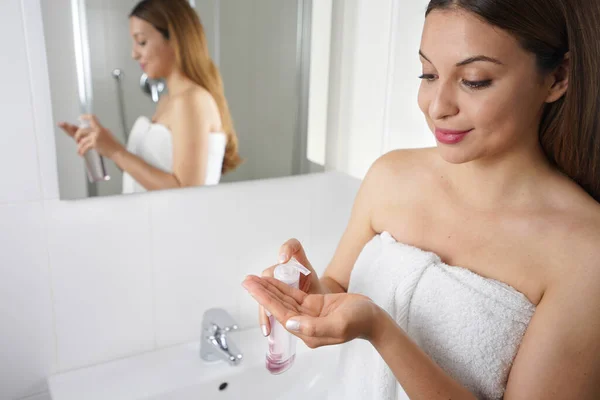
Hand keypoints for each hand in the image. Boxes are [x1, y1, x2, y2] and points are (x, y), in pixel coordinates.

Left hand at [58, 115, 123, 158]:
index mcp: (101, 128)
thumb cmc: (114, 146)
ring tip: (79, 150)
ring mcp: (96, 137)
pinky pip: (85, 147)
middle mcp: (98, 131)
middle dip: (77, 136)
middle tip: (77, 140)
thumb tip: (91, 133)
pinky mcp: (95, 143)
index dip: (85, 117)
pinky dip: (82, 151)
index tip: (80, 117)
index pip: (92, 118)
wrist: (118, 152)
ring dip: (79, 146)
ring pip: (82, 140)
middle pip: (82, 130)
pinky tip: (81, 153)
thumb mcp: (107, 135)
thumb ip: (99, 132)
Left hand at [243, 275, 378, 347]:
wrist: (374, 318)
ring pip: (284, 300)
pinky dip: (282, 287)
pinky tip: (272, 280)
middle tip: (246, 280)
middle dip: (262, 293)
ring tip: (254, 279)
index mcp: (308, 333)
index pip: (282, 314)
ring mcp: (309, 315)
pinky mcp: (314, 305)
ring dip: (269, 289)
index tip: (252, 288)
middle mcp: (305, 325)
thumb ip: (313, 327)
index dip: (266, 300)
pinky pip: (294, 295)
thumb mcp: (339, 325)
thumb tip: (289, 322)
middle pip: (279, 307)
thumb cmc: (361, 321)